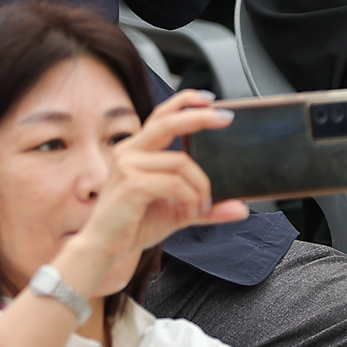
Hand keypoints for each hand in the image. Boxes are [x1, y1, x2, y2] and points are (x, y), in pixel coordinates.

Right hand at [51, 91, 249, 299]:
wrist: (106, 248)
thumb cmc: (134, 224)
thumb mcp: (178, 211)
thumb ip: (206, 207)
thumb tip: (240, 208)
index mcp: (137, 150)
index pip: (161, 115)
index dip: (184, 102)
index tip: (209, 98)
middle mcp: (129, 151)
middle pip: (168, 123)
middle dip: (200, 117)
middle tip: (226, 118)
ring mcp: (127, 165)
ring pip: (180, 162)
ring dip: (200, 185)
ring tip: (202, 206)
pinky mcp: (131, 184)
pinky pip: (174, 183)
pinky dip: (190, 197)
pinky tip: (189, 211)